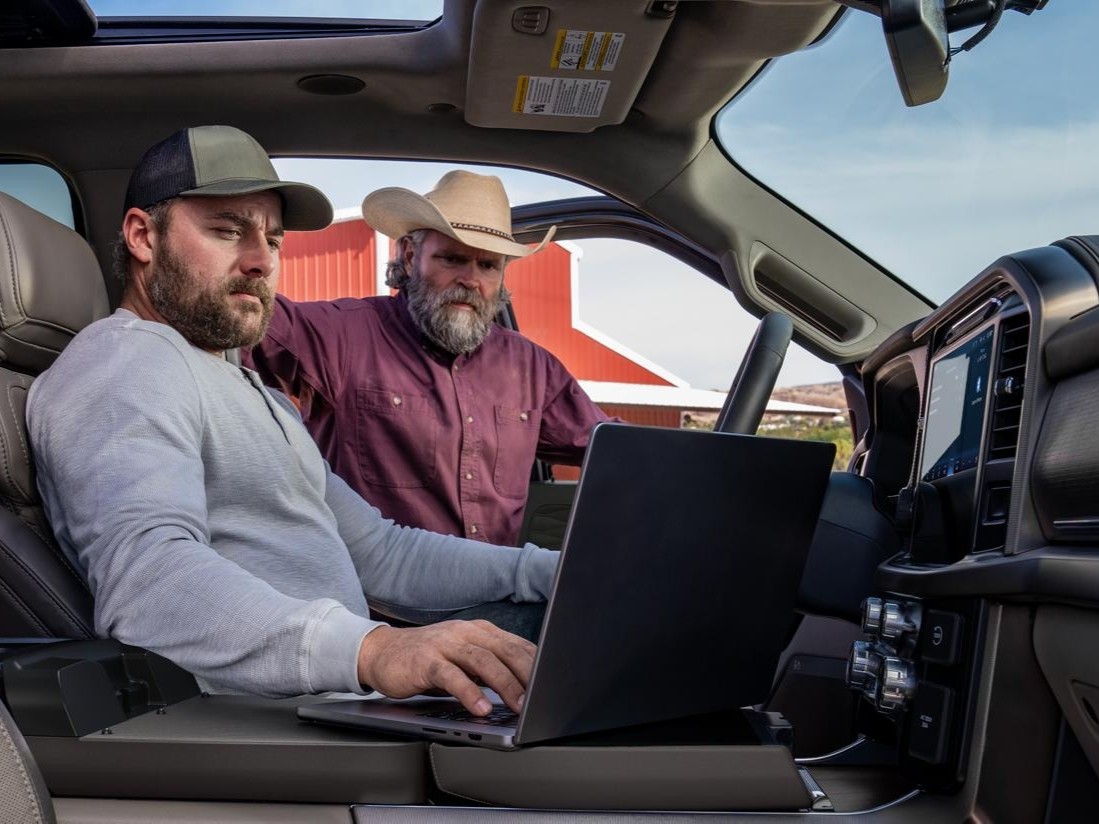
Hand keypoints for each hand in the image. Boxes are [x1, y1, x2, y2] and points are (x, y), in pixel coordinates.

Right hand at [357, 620, 536, 714]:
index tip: (555, 684)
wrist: (381, 652)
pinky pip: (451, 675)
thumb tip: (525, 687)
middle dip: (529, 675)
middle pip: (506, 650)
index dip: (539, 665)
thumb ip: (489, 668)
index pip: (517, 645)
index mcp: (480, 631)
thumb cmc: (427, 659)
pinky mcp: (425, 660)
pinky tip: (480, 708)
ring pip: (483, 661)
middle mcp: (466, 632)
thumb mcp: (463, 659)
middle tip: (544, 698)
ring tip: (520, 706)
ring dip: (505, 684)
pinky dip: (469, 692)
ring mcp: (445, 644)